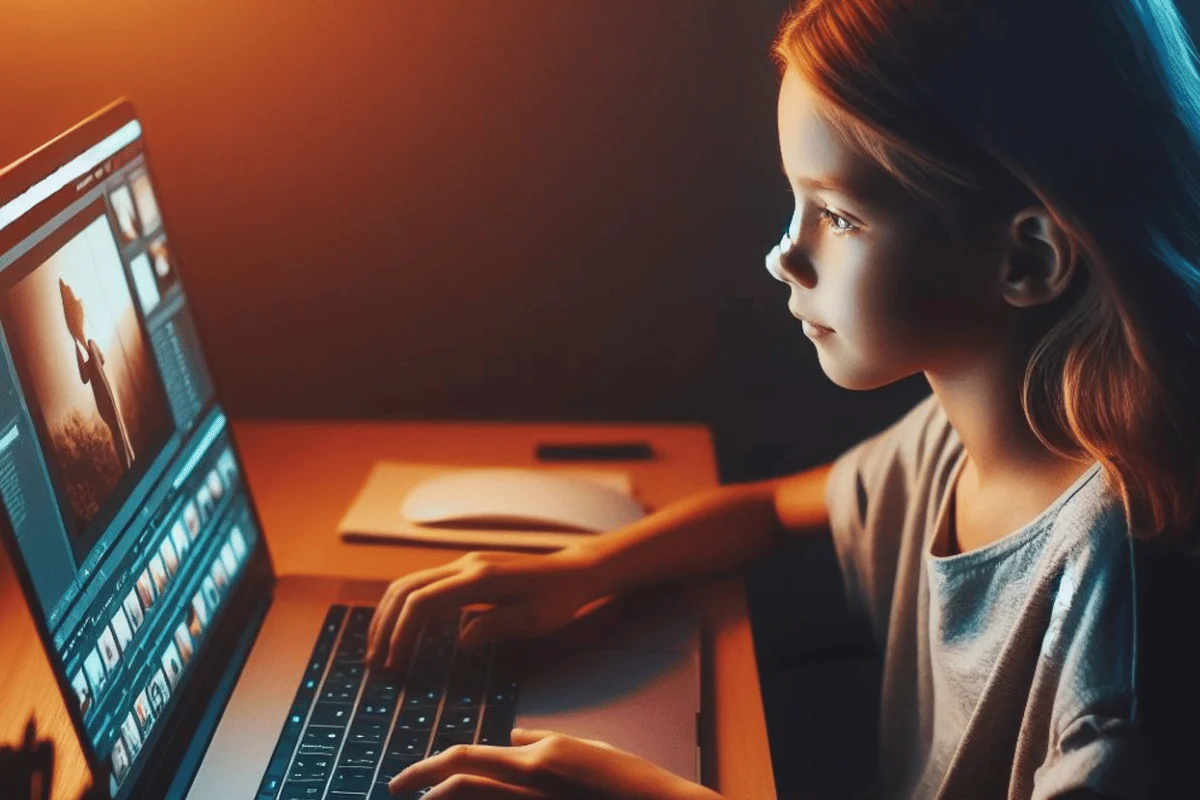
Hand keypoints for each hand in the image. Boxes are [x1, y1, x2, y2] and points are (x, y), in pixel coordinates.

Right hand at [367, 547, 609, 671]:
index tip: (394, 665)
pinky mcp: (466, 569)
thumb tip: (461, 643)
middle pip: (406, 588)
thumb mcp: (536, 621)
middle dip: (384, 625)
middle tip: (375, 664)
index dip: (401, 633)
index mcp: (480, 579)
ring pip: (410, 582)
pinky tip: (400, 630)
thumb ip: (497, 627)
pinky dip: (404, 606)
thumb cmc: (560, 599)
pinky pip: (424, 584)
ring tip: (379, 651)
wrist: (575, 571)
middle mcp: (466, 565)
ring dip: (388, 615)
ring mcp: (464, 563)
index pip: (423, 602)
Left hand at [386, 727, 721, 799]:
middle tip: (402, 793)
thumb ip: (541, 741)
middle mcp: (528, 783)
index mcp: (534, 759)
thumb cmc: (623, 779)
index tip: (402, 781)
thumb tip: (513, 735)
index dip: (424, 768)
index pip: (462, 758)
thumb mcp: (581, 748)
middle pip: (457, 787)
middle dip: (423, 790)